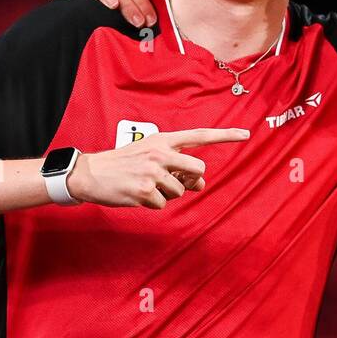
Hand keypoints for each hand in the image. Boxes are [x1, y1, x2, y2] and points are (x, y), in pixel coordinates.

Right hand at [66, 127, 249, 208]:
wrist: (90, 174)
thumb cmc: (123, 164)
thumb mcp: (149, 154)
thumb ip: (176, 164)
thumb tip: (200, 183)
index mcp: (163, 140)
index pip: (200, 135)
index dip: (225, 135)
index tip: (246, 133)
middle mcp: (161, 153)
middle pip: (198, 169)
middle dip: (191, 179)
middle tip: (173, 180)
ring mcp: (154, 172)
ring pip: (180, 191)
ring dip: (167, 194)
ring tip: (145, 186)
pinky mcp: (146, 191)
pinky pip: (163, 204)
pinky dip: (154, 204)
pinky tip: (137, 195)